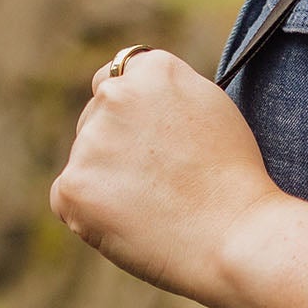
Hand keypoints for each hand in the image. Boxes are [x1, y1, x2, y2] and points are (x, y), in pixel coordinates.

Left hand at [48, 50, 307, 307]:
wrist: (237, 237)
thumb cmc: (234, 183)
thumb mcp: (210, 111)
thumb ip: (165, 96)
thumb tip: (131, 100)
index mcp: (153, 69)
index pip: (114, 79)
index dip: (128, 114)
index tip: (146, 142)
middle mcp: (116, 94)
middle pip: (93, 119)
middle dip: (114, 148)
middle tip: (161, 185)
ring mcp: (90, 141)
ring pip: (84, 161)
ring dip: (105, 182)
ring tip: (156, 207)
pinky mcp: (72, 186)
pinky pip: (70, 198)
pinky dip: (92, 214)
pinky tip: (134, 224)